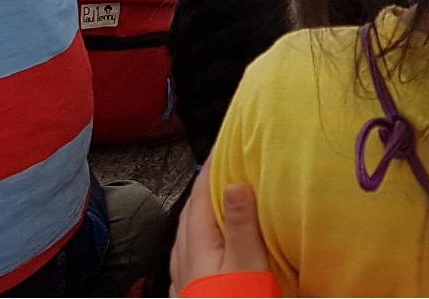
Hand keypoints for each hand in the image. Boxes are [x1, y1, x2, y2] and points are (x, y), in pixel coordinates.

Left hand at [170, 162, 271, 296]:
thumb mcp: (246, 264)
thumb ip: (241, 225)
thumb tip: (235, 185)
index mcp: (198, 244)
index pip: (201, 195)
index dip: (211, 167)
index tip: (222, 144)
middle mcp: (184, 256)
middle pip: (190, 211)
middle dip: (204, 186)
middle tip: (222, 166)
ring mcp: (182, 275)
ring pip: (185, 233)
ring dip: (198, 212)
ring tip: (213, 200)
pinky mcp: (186, 291)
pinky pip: (185, 254)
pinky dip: (195, 238)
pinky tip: (201, 243)